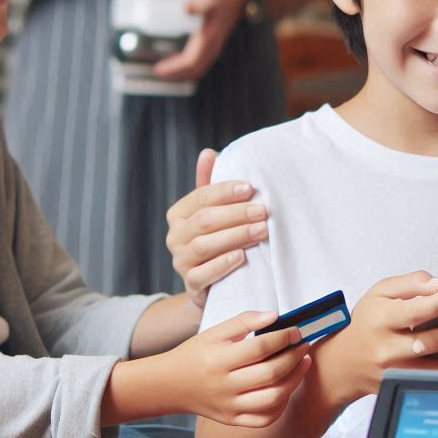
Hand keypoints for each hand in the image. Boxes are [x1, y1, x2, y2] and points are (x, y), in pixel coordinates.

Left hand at [153, 0, 246, 81]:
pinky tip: (173, 62)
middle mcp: (211, 48)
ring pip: (196, 70)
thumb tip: (186, 9)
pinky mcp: (209, 46)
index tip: (158, 70)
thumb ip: (200, 2)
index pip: (191, 62)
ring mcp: (211, 49)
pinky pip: (197, 63)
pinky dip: (184, 68)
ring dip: (179, 74)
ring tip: (162, 72)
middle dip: (174, 76)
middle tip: (156, 73)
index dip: (174, 69)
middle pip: (193, 71)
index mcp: (209, 40)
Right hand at [166, 310, 311, 426]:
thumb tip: (274, 315)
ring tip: (303, 364)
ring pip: (273, 399)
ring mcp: (230, 407)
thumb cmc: (196, 353)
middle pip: (270, 374)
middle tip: (304, 345)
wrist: (171, 385)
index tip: (296, 330)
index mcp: (220, 360)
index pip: (260, 348)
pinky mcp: (233, 420)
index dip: (283, 337)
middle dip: (294, 357)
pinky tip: (288, 387)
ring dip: (295, 380)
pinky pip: (264, 418)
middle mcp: (225, 386)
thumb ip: (244, 321)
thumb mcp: (215, 331)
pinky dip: (281, 404)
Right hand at [167, 149, 268, 307]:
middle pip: (205, 220)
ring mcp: (180, 262)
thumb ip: (210, 183)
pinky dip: (222, 264)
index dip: (225, 191)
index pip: (200, 197)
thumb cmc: (218, 238)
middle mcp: (174, 237)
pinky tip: (241, 257)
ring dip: (236, 236)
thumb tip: (208, 153)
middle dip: (237, 214)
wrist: (214, 284)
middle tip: (263, 211)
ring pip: (205, 245)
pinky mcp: (190, 285)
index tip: (250, 188)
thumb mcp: (214, 210)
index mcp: (178, 214)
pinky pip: (202, 274)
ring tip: (262, 230)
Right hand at [315, 271, 437, 407]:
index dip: (435, 304)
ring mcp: (399, 372)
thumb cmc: (367, 321)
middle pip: (432, 341)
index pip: (411, 312)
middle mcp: (389, 349)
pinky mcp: (408, 385)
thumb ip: (410, 284)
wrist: (346, 363)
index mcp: (381, 320)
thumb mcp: (379, 292)